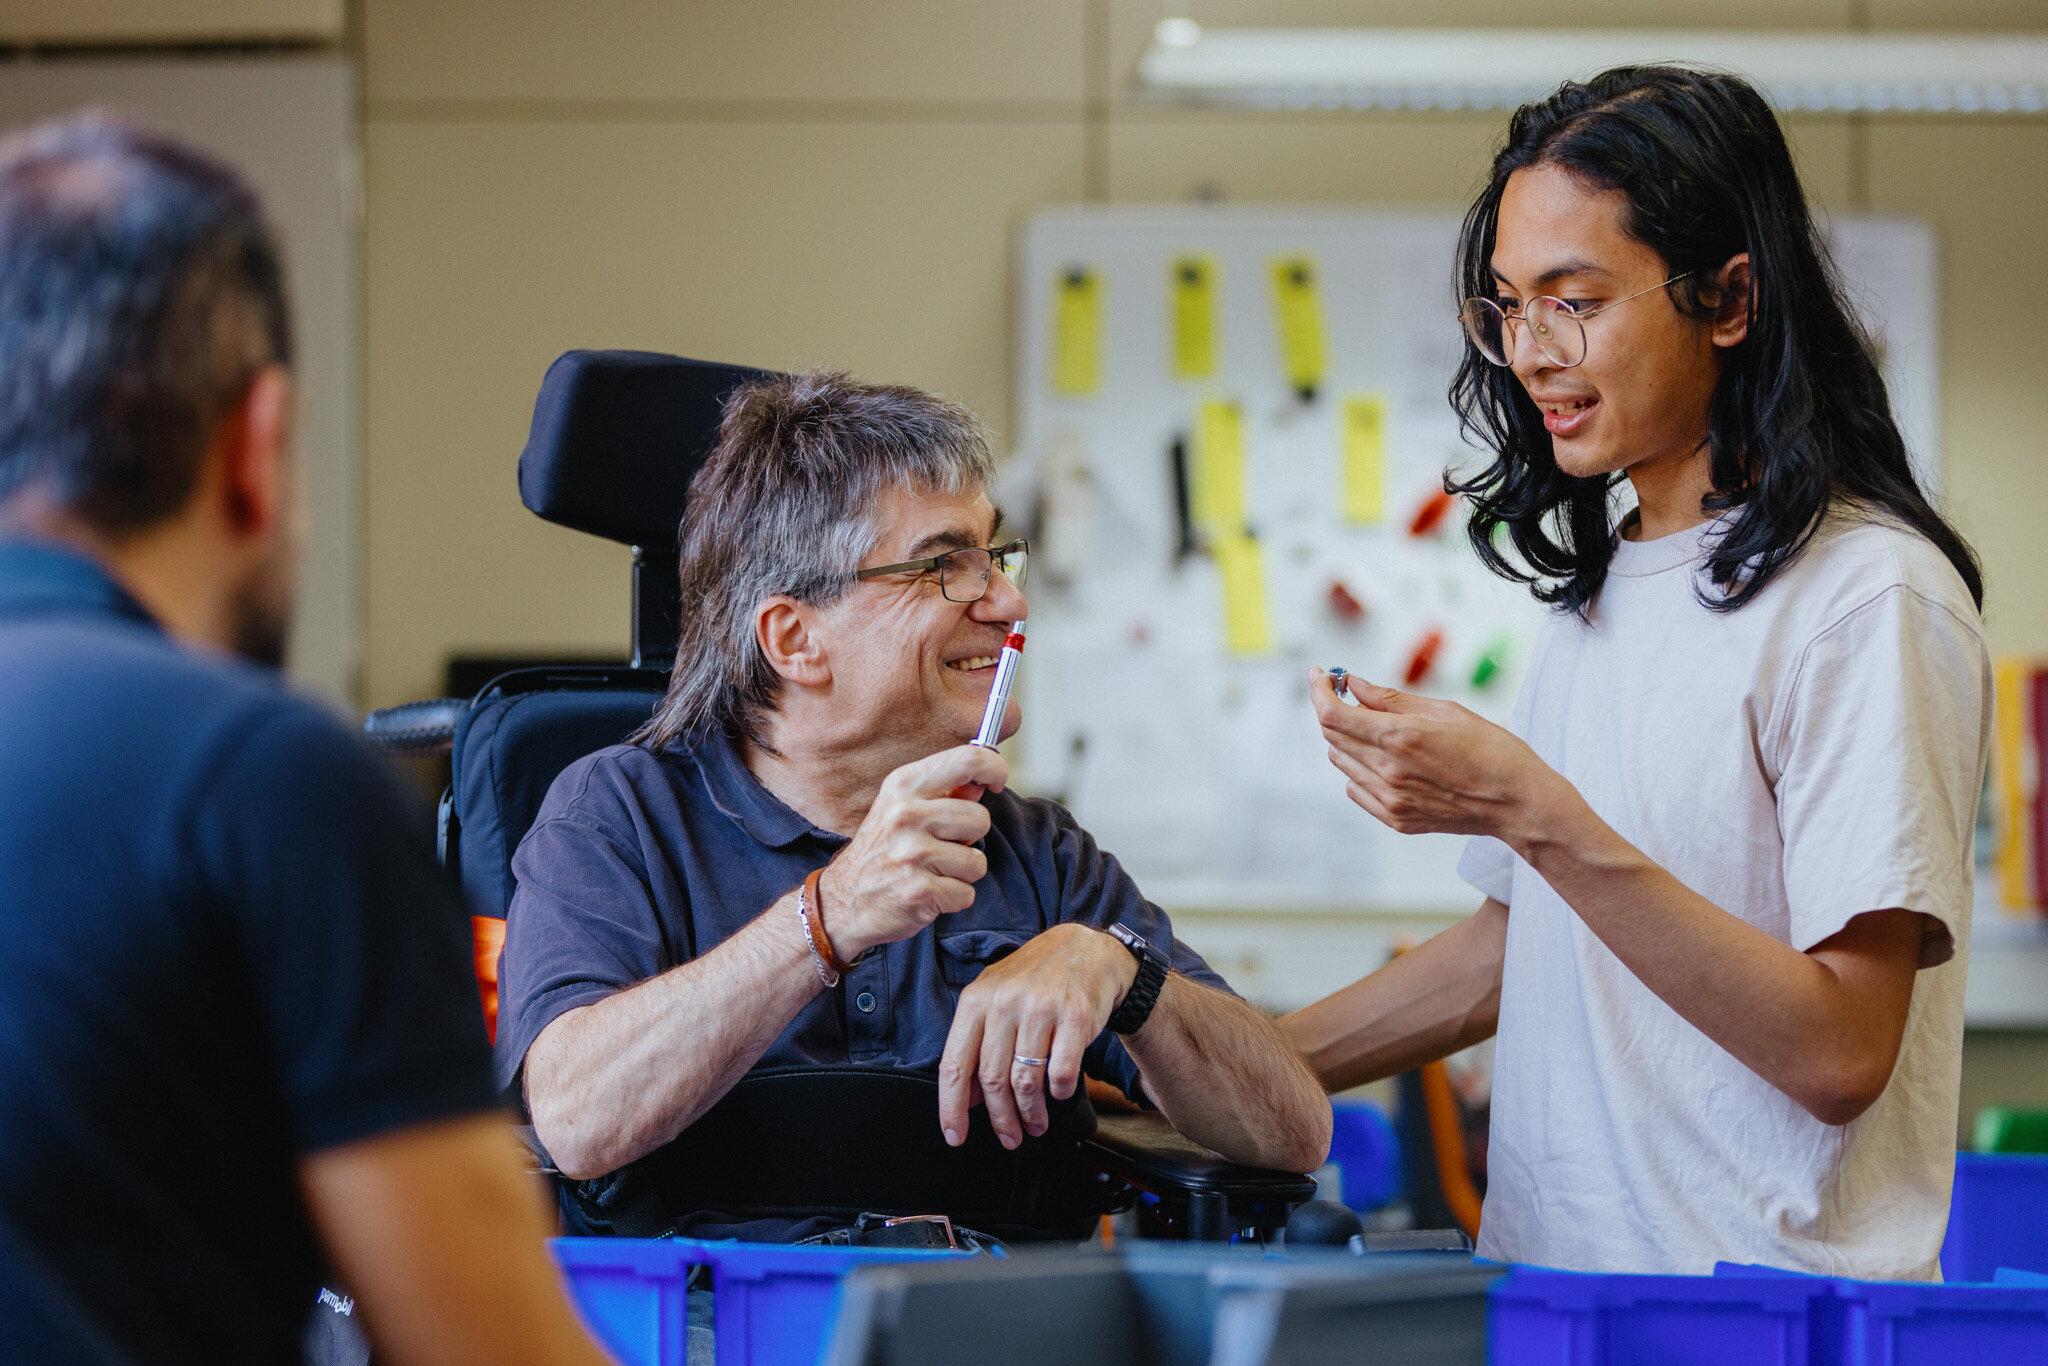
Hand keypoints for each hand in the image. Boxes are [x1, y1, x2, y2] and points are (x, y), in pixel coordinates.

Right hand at [820, 745, 1008, 959]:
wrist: (843, 902)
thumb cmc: (880, 852)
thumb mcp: (901, 809)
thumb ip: (944, 793)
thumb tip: (982, 781)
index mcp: (903, 786)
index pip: (968, 759)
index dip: (995, 768)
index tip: (997, 782)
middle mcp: (906, 814)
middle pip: (981, 819)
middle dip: (969, 839)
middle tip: (940, 848)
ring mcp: (912, 854)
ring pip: (977, 862)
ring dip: (961, 873)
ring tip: (930, 872)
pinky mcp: (919, 891)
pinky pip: (966, 894)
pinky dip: (952, 900)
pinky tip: (926, 894)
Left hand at [937, 923, 1137, 1149]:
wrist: (1086, 950)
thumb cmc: (1035, 981)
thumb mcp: (995, 999)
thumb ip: (977, 1043)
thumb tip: (965, 1096)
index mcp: (976, 1000)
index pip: (954, 1064)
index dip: (952, 1107)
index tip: (954, 1136)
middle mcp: (1005, 1002)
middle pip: (992, 1080)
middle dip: (1001, 1119)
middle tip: (1010, 1137)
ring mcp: (1041, 1008)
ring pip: (1026, 1081)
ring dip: (1031, 1113)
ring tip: (1036, 1124)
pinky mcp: (1075, 1016)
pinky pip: (1062, 1072)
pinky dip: (1060, 1091)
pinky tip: (1059, 1092)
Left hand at [1310, 667, 1567, 847]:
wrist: (1518, 803)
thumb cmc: (1492, 751)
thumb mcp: (1445, 710)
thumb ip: (1392, 699)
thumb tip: (1354, 685)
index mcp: (1400, 738)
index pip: (1333, 714)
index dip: (1319, 690)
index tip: (1320, 675)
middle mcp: (1388, 772)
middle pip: (1332, 736)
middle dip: (1333, 708)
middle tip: (1348, 693)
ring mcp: (1390, 800)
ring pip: (1342, 762)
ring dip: (1348, 739)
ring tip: (1381, 729)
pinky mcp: (1396, 819)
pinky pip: (1356, 789)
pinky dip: (1360, 769)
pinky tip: (1387, 760)